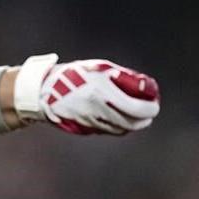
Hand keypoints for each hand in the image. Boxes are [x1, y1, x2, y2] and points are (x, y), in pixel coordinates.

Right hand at [13, 53, 159, 134]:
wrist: (43, 91)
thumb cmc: (73, 74)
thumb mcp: (99, 68)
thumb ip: (122, 77)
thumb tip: (145, 86)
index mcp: (103, 94)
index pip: (137, 108)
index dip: (151, 107)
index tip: (154, 103)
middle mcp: (98, 112)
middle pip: (132, 123)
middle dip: (145, 118)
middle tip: (149, 110)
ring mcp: (91, 123)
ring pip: (121, 129)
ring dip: (133, 123)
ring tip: (137, 114)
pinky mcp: (85, 129)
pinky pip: (109, 130)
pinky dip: (120, 126)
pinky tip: (120, 117)